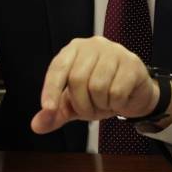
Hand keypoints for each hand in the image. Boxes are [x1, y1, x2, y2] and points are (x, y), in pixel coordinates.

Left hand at [30, 36, 171, 133]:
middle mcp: (93, 45)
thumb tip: (36, 126)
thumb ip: (56, 113)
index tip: (48, 108)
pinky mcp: (132, 64)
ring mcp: (114, 52)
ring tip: (106, 103)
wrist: (134, 94)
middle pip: (77, 79)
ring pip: (98, 86)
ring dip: (100, 105)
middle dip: (82, 104)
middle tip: (91, 112)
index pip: (58, 68)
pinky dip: (116, 104)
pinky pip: (117, 92)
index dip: (51, 89)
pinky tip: (120, 100)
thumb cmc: (100, 93)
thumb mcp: (74, 104)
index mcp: (74, 50)